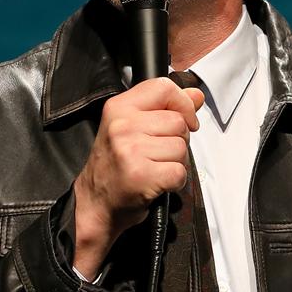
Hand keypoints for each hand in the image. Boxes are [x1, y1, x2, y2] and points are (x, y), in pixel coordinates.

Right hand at [72, 77, 204, 278]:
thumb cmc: (114, 167)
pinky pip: (179, 172)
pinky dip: (175, 182)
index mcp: (118, 108)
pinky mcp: (141, 175)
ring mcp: (130, 151)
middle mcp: (122, 126)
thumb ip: (166, 108)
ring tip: (154, 168)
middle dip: (178, 140)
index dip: (182, 103)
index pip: (163, 87)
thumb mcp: (133, 128)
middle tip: (156, 154)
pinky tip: (157, 183)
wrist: (95, 204)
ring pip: (181, 147)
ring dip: (176, 162)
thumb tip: (196, 95)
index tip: (185, 120)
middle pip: (178, 122)